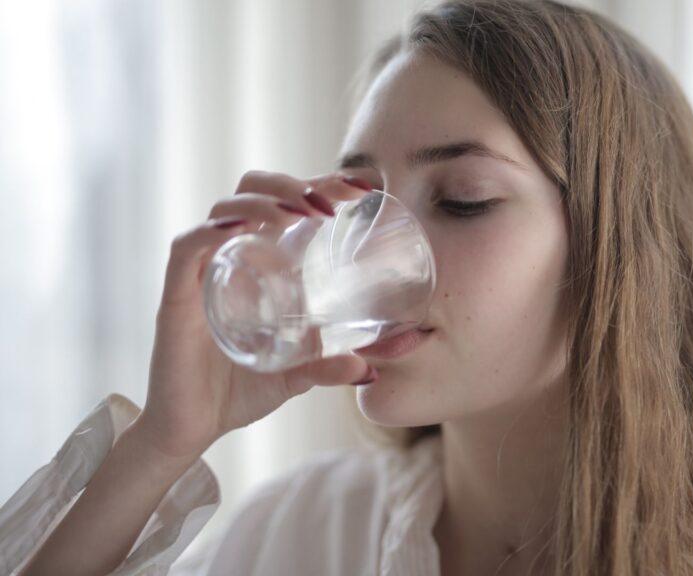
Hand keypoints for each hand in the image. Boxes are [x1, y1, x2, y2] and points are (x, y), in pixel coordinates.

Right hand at [136, 171, 374, 459]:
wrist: (192, 429)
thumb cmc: (239, 391)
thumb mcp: (296, 376)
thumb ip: (329, 367)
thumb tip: (370, 369)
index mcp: (259, 262)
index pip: (286, 202)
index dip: (321, 184)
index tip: (361, 188)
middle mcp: (230, 256)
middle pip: (252, 190)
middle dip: (291, 184)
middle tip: (330, 204)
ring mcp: (201, 272)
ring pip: (224, 209)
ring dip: (264, 201)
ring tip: (299, 213)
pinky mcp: (176, 296)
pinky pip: (187, 248)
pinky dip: (211, 231)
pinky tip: (241, 229)